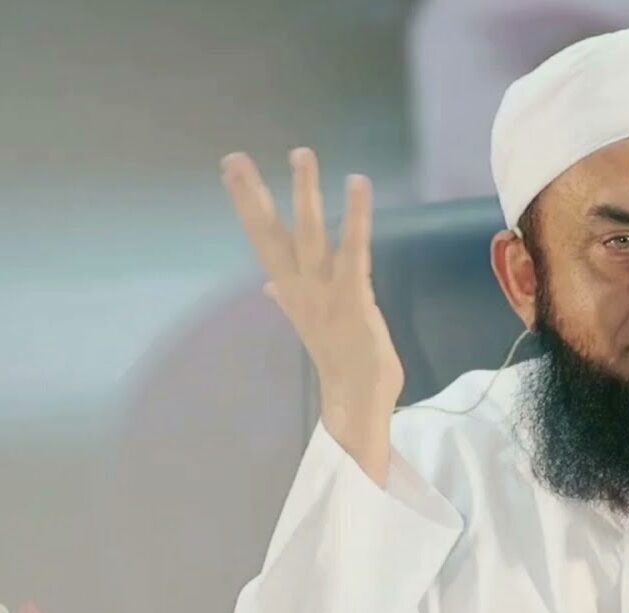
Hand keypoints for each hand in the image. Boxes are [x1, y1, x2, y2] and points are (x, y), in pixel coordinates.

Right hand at [220, 148, 401, 482]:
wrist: (357, 403)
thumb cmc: (341, 363)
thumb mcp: (312, 324)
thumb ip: (290, 300)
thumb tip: (270, 285)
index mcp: (291, 292)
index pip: (263, 241)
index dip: (247, 205)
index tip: (231, 170)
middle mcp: (300, 288)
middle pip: (269, 235)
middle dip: (251, 195)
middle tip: (234, 157)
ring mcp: (324, 292)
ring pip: (307, 234)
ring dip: (304, 193)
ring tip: (300, 154)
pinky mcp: (352, 296)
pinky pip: (353, 249)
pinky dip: (356, 215)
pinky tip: (358, 184)